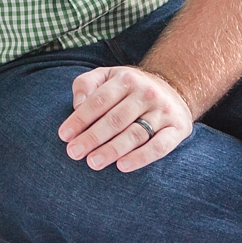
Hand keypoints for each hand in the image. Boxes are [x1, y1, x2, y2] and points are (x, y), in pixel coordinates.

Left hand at [58, 65, 192, 172]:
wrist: (175, 88)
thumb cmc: (130, 88)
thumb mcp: (107, 76)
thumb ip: (86, 85)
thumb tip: (77, 105)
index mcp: (125, 80)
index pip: (98, 101)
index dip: (80, 119)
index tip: (64, 136)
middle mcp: (146, 94)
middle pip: (115, 119)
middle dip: (92, 137)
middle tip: (74, 153)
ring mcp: (163, 111)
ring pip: (135, 134)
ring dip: (112, 150)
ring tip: (93, 162)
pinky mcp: (177, 129)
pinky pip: (159, 146)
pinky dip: (141, 157)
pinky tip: (122, 166)